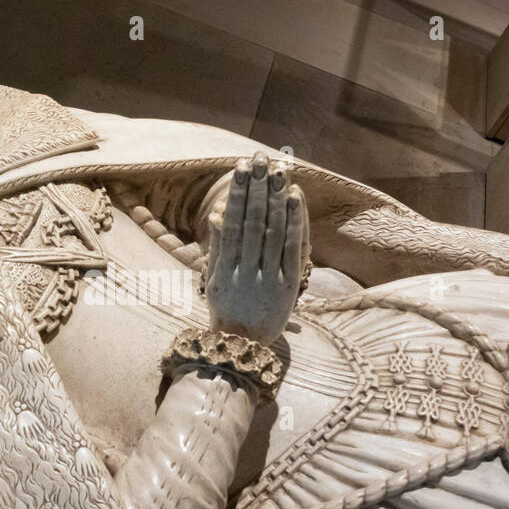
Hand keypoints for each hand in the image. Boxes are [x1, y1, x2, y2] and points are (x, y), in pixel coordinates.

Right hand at [203, 152, 307, 345]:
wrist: (244, 348)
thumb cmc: (227, 310)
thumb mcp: (213, 281)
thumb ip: (217, 248)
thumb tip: (217, 215)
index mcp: (223, 269)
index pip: (231, 223)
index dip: (236, 194)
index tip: (239, 168)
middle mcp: (244, 272)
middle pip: (252, 222)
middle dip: (256, 188)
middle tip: (260, 160)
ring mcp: (266, 279)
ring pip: (271, 232)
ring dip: (275, 199)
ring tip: (278, 171)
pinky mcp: (288, 287)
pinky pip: (291, 250)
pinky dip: (293, 223)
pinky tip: (294, 198)